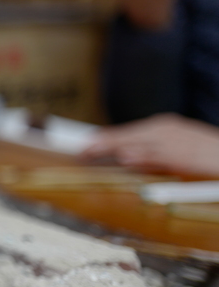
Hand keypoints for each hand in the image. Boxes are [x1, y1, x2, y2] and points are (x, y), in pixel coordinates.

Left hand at [81, 113, 218, 176]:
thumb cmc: (206, 156)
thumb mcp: (176, 152)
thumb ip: (151, 154)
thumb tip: (124, 157)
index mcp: (164, 127)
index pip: (128, 132)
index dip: (105, 138)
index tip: (83, 144)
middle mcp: (167, 130)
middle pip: (128, 135)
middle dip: (103, 142)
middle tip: (80, 150)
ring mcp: (177, 141)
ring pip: (139, 143)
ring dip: (114, 146)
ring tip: (92, 150)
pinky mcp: (187, 155)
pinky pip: (161, 155)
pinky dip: (143, 156)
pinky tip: (126, 158)